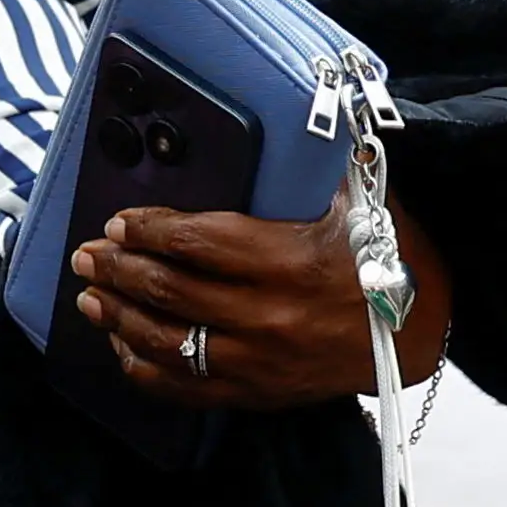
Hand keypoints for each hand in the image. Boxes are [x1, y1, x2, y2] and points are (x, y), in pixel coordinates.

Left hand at [72, 199, 451, 411]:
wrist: (419, 335)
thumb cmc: (387, 256)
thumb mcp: (358, 201)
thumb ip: (312, 166)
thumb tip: (283, 112)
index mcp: (292, 261)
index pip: (196, 242)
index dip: (148, 230)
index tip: (119, 222)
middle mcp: (270, 316)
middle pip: (169, 291)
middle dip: (117, 269)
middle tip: (87, 254)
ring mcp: (260, 362)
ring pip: (166, 342)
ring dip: (118, 317)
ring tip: (89, 295)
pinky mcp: (257, 394)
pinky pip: (184, 387)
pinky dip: (144, 367)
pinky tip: (122, 346)